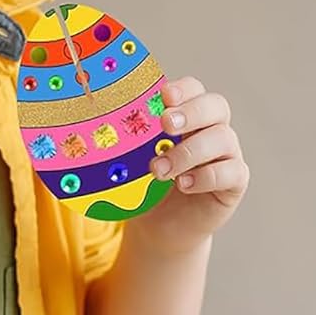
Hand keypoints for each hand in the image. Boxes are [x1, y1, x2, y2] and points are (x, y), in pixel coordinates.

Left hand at [133, 77, 248, 254]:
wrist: (161, 226)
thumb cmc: (144, 185)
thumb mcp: (129, 160)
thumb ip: (121, 141)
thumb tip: (80, 129)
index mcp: (187, 115)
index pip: (194, 89)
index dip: (182, 89)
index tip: (162, 96)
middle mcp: (211, 129)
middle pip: (216, 106)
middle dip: (191, 112)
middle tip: (166, 124)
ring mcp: (227, 154)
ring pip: (224, 138)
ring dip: (189, 152)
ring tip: (159, 170)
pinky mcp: (235, 181)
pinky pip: (233, 171)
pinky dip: (207, 176)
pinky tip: (183, 185)